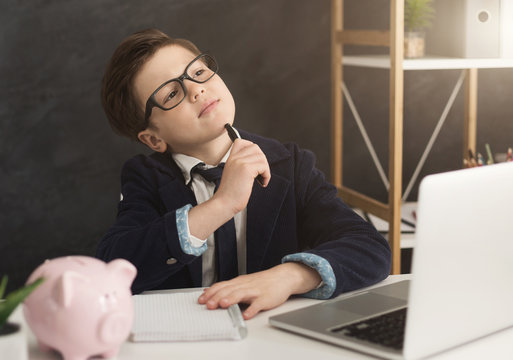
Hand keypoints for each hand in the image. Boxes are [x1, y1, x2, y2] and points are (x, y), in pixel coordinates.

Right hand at [187, 139, 269, 239]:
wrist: (224, 203)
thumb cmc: (230, 193)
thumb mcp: (233, 174)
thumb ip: (241, 165)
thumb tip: (258, 161)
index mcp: (231, 158)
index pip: (241, 142)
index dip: (252, 149)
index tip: (254, 163)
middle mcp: (235, 158)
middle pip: (255, 148)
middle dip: (262, 160)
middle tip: (260, 173)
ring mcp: (240, 162)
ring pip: (261, 157)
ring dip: (265, 169)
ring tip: (261, 179)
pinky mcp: (246, 169)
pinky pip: (263, 166)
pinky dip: (266, 175)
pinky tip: (262, 183)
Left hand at [197, 262, 321, 319]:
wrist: (282, 277)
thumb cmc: (262, 282)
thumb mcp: (243, 282)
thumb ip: (229, 288)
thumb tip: (211, 292)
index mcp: (239, 282)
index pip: (221, 286)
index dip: (211, 292)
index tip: (201, 300)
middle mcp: (245, 285)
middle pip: (229, 290)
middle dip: (217, 297)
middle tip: (208, 305)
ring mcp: (255, 291)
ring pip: (241, 294)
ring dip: (231, 300)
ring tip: (223, 305)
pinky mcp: (266, 298)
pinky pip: (258, 304)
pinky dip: (252, 309)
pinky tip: (247, 315)